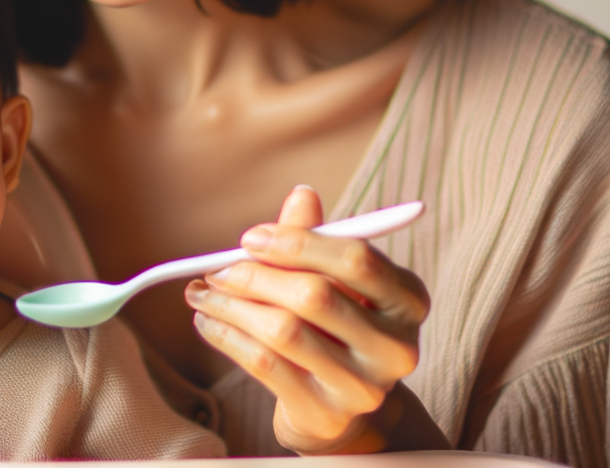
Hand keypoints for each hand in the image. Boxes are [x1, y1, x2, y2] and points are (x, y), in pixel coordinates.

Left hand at [185, 185, 441, 453]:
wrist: (339, 406)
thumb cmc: (335, 326)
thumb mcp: (335, 281)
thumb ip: (318, 240)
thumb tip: (302, 195)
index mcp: (408, 300)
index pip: (356, 259)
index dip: (298, 243)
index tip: (250, 238)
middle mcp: (396, 346)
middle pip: (315, 296)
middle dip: (255, 276)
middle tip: (216, 269)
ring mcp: (364, 387)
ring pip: (283, 332)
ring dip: (231, 306)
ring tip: (201, 293)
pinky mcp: (326, 414)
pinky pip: (264, 365)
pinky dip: (226, 337)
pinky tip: (207, 322)